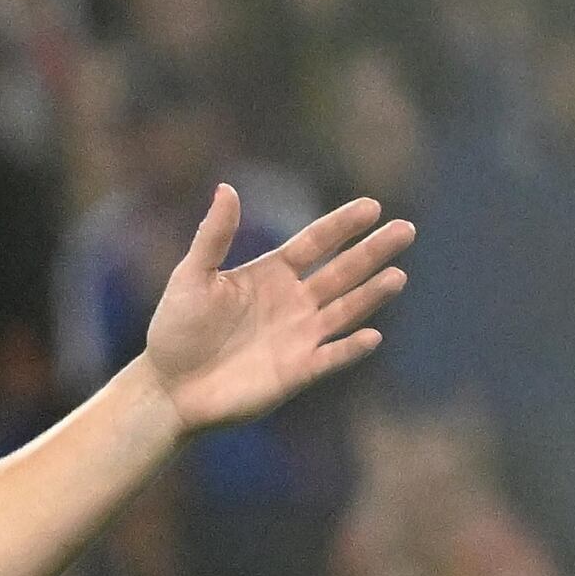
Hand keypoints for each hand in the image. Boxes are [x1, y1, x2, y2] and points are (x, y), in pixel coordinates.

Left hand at [137, 186, 415, 431]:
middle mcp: (293, 302)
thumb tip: (226, 188)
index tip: (371, 206)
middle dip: (373, 251)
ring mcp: (299, 337)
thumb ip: (213, 236)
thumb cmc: (176, 330)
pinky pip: (331, 358)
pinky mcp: (296, 372)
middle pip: (342, 271)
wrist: (169, 388)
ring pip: (345, 310)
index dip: (342, 225)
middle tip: (406, 229)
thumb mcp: (191, 277)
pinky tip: (372, 335)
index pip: (316, 242)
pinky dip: (350, 349)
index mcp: (271, 274)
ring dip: (371, 295)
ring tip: (398, 276)